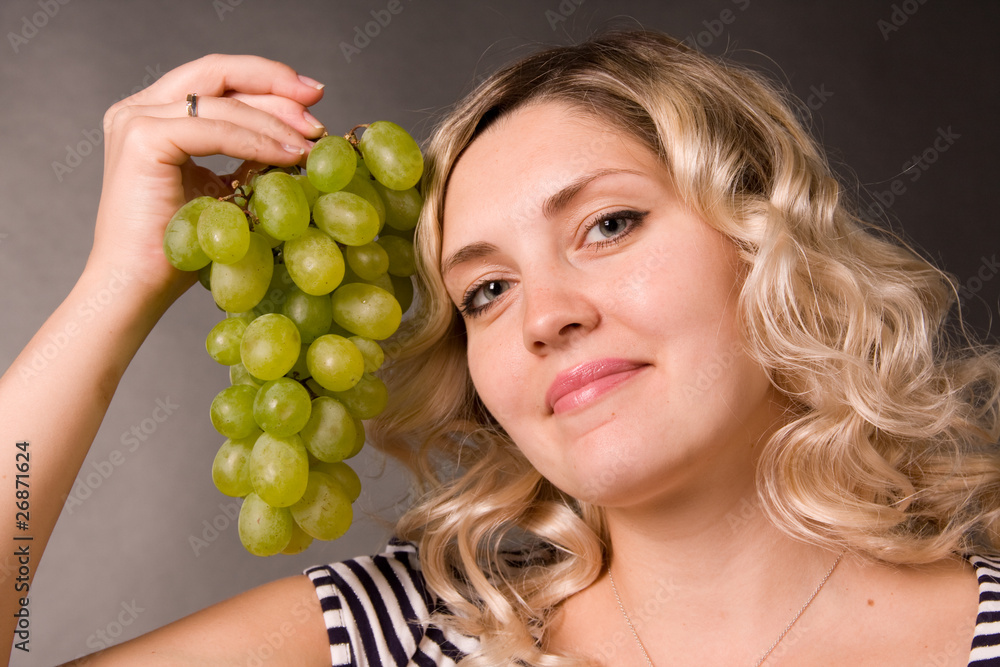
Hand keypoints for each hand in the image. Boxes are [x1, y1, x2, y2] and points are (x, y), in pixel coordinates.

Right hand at [89, 54, 324, 300]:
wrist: (140, 286)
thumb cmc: (181, 250)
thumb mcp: (225, 191)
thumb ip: (249, 158)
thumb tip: (299, 139)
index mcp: (155, 114)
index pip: (217, 79)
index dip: (267, 79)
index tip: (312, 94)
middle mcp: (140, 108)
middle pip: (218, 73)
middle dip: (276, 85)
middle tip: (318, 103)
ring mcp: (137, 119)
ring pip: (223, 103)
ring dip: (275, 121)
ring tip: (310, 142)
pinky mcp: (143, 139)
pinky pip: (214, 130)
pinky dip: (257, 142)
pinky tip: (288, 157)